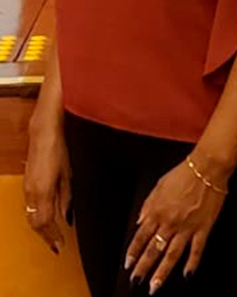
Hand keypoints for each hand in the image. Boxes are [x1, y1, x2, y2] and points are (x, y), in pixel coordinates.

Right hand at [23, 123, 71, 253]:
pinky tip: (46, 216)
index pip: (44, 223)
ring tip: (53, 234)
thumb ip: (66, 197)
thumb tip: (66, 216)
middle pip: (35, 223)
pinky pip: (30, 206)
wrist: (44, 132)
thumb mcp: (68, 174)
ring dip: (41, 227)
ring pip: (31, 216)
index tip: (60, 246)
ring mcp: (27, 188)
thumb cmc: (60, 149)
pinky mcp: (26, 183)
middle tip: (56, 244)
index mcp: (42, 191)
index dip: (52, 236)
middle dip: (45, 235)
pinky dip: (37, 215)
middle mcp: (31, 193)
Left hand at [124, 159, 226, 292]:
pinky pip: (197, 249)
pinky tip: (187, 274)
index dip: (133, 252)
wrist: (208, 166)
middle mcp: (170, 222)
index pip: (140, 237)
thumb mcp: (159, 185)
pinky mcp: (203, 227)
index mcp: (157, 211)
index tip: (128, 264)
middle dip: (142, 268)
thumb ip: (148, 204)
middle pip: (153, 250)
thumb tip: (139, 221)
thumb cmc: (184, 173)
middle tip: (136, 281)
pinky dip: (192, 263)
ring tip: (154, 287)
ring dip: (162, 272)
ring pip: (171, 255)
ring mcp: (187, 227)